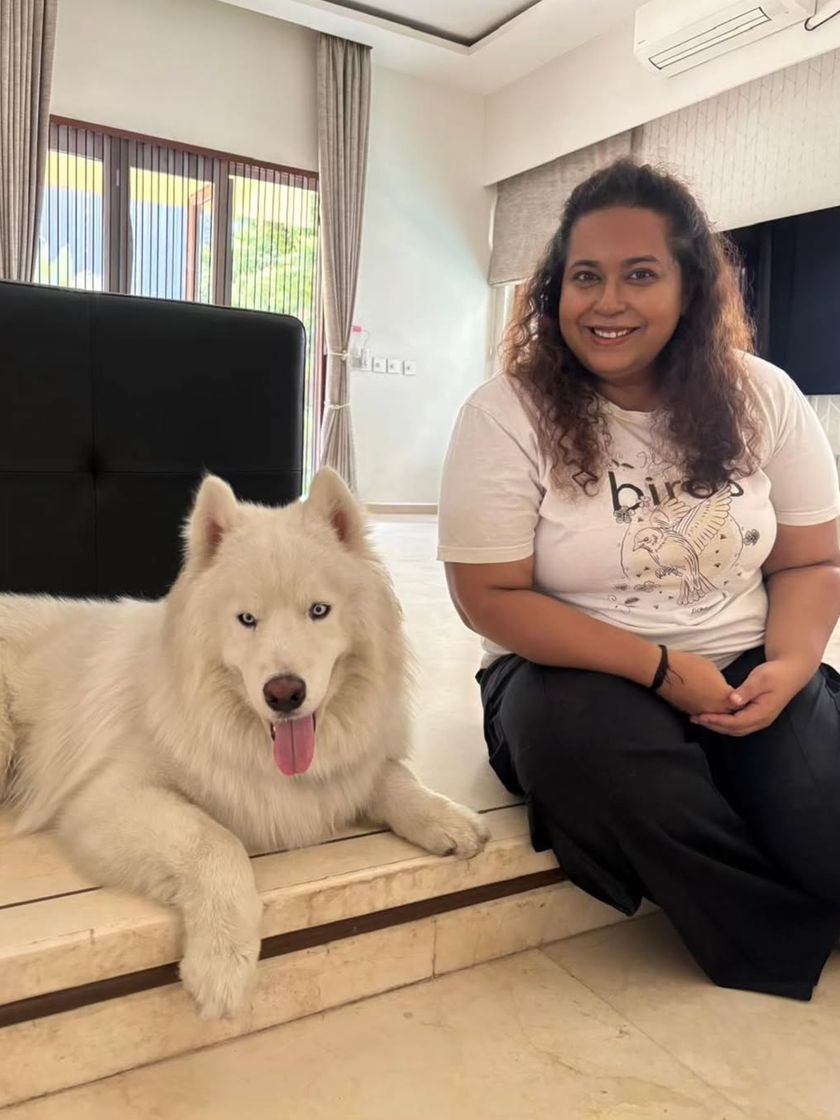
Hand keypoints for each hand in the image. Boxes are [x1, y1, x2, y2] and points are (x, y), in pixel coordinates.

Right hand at [657, 649, 736, 716]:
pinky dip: (707, 710)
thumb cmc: (689, 665)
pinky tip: (707, 702)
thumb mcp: (712, 669)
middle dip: (733, 709)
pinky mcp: (689, 712)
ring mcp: (700, 712)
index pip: (740, 704)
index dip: (743, 700)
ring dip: (720, 712)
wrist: (663, 672)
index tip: (746, 697)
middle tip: (737, 703)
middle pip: (729, 714)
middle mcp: (714, 709)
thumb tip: (722, 690)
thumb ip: (722, 684)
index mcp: (723, 697)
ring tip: (722, 704)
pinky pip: (703, 714)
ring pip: (715, 716)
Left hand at [690, 658, 812, 737]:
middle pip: (734, 730)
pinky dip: (725, 723)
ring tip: (701, 719)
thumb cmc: (775, 673)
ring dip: (718, 726)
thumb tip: (733, 700)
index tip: (701, 716)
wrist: (791, 672)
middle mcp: (761, 721)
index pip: (735, 723)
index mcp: (761, 713)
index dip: (717, 721)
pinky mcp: (757, 716)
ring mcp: (760, 720)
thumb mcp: (760, 678)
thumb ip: (747, 690)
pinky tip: (714, 716)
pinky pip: (739, 724)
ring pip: (736, 729)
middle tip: (695, 718)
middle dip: (714, 726)